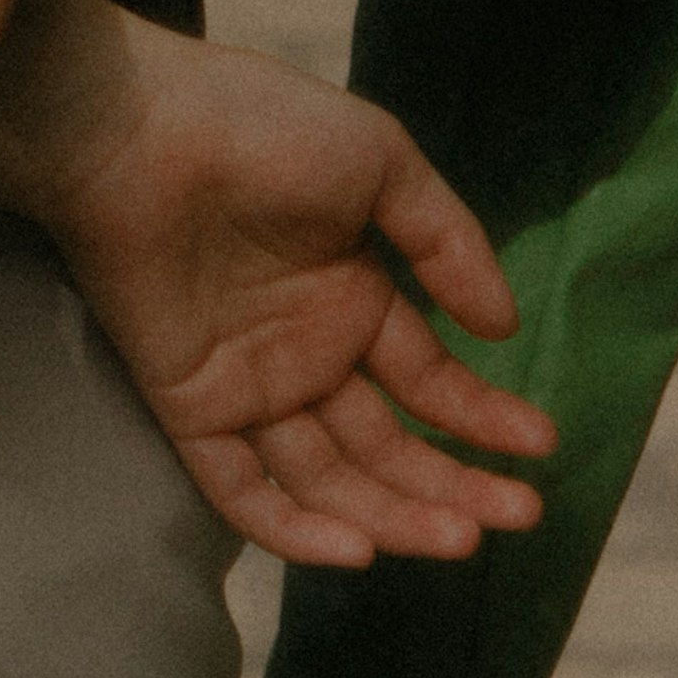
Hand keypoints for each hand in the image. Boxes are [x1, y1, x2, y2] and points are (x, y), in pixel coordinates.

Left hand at [0, 0, 556, 570]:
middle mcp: (304, 351)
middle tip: (519, 514)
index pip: (427, 380)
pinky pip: (242, 488)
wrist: (136, 127)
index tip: (540, 447)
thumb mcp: (378, 160)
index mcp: (350, 295)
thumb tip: (504, 329)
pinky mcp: (189, 405)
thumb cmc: (259, 127)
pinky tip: (361, 551)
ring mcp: (248, 383)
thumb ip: (445, 240)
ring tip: (462, 538)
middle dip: (454, 483)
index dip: (483, 417)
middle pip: (387, 445)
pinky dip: (295, 528)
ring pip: (328, 478)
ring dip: (395, 515)